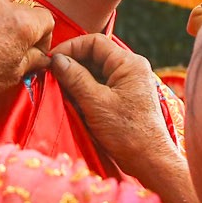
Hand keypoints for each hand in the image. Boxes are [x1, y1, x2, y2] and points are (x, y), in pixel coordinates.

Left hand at [0, 0, 53, 103]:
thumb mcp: (14, 74)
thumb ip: (33, 60)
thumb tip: (43, 58)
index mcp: (25, 23)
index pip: (47, 20)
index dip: (44, 38)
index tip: (35, 52)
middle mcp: (8, 7)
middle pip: (27, 10)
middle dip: (26, 27)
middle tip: (16, 47)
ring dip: (7, 12)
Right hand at [48, 36, 179, 183]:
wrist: (149, 160)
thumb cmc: (126, 132)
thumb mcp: (96, 103)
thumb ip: (75, 78)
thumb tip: (57, 59)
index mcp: (129, 63)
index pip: (94, 42)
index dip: (71, 48)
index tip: (52, 61)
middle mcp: (131, 68)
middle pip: (95, 55)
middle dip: (73, 64)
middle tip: (52, 76)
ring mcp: (130, 83)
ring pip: (97, 71)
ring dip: (77, 78)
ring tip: (60, 89)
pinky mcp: (126, 97)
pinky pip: (102, 85)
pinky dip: (86, 90)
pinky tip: (74, 101)